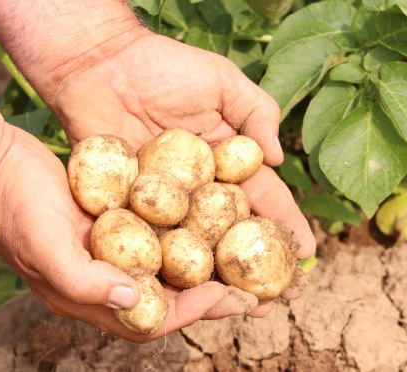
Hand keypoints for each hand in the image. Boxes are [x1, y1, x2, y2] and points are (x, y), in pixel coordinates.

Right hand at [0, 122, 229, 342]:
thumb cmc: (13, 206)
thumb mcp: (43, 245)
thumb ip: (83, 279)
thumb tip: (131, 298)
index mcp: (88, 297)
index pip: (151, 318)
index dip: (192, 311)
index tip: (227, 295)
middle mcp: (106, 278)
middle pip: (170, 297)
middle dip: (212, 297)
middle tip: (254, 293)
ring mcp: (112, 249)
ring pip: (169, 268)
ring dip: (205, 268)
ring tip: (242, 262)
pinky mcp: (117, 222)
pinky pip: (158, 234)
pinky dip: (186, 234)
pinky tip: (211, 222)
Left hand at [46, 33, 315, 320]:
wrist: (100, 65)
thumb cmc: (164, 67)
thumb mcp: (223, 81)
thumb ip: (258, 113)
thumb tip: (279, 159)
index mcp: (226, 161)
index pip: (263, 198)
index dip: (284, 224)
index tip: (306, 253)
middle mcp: (200, 187)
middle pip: (233, 231)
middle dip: (258, 263)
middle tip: (281, 297)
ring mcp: (166, 200)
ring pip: (198, 245)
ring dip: (220, 276)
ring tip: (243, 306)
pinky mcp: (132, 205)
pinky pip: (155, 238)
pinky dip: (170, 265)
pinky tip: (188, 291)